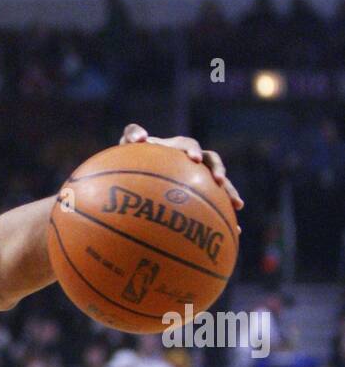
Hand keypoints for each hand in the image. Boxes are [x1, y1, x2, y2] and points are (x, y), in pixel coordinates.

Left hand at [119, 122, 242, 226]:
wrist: (136, 176)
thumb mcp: (128, 146)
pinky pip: (216, 206)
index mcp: (178, 148)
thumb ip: (131, 135)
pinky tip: (236, 232)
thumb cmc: (133, 159)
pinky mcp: (201, 195)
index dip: (193, 150)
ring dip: (229, 192)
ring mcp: (199, 178)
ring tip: (237, 205)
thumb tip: (141, 138)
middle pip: (212, 162)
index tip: (194, 160)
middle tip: (219, 181)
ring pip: (220, 184)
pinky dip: (226, 217)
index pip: (189, 145)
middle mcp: (193, 161)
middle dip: (218, 170)